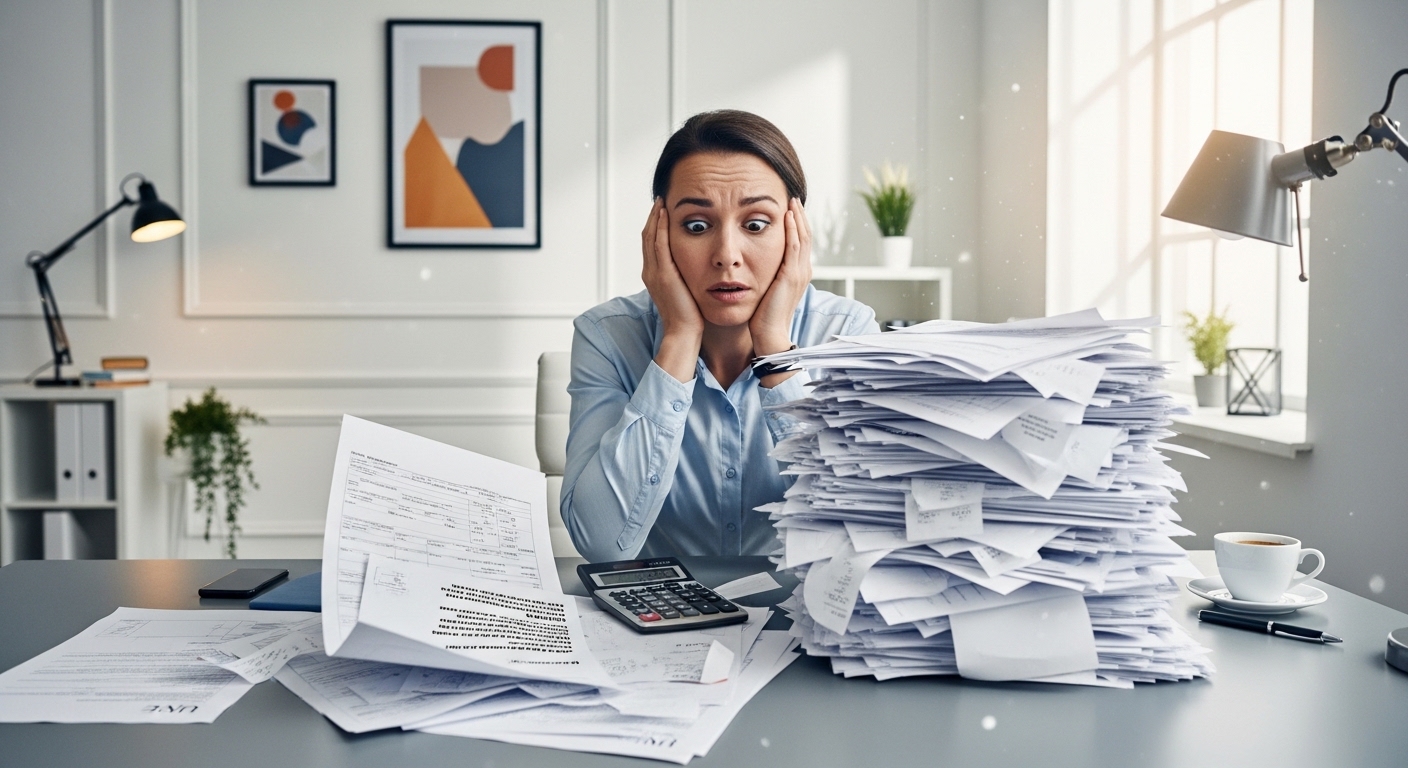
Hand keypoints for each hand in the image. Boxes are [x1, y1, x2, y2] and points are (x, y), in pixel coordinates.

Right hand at [641, 198, 703, 382]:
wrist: (685, 334)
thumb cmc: (691, 317)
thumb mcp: (686, 291)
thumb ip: (686, 277)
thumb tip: (697, 266)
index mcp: (655, 276)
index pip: (652, 244)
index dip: (655, 226)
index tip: (663, 211)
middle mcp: (651, 272)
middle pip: (647, 236)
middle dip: (653, 217)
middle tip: (660, 200)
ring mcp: (654, 273)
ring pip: (650, 237)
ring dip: (655, 217)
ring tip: (661, 201)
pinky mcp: (663, 274)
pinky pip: (658, 244)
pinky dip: (660, 227)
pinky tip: (665, 214)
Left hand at [750, 198, 812, 385]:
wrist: (768, 336)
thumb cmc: (762, 317)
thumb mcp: (765, 289)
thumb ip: (764, 274)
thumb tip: (751, 262)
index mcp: (796, 273)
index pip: (800, 242)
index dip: (796, 224)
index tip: (788, 208)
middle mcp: (802, 270)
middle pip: (805, 235)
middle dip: (799, 215)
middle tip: (792, 197)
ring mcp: (799, 273)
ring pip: (803, 237)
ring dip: (797, 217)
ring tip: (791, 200)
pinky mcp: (791, 276)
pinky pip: (795, 246)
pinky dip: (793, 229)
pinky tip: (787, 216)